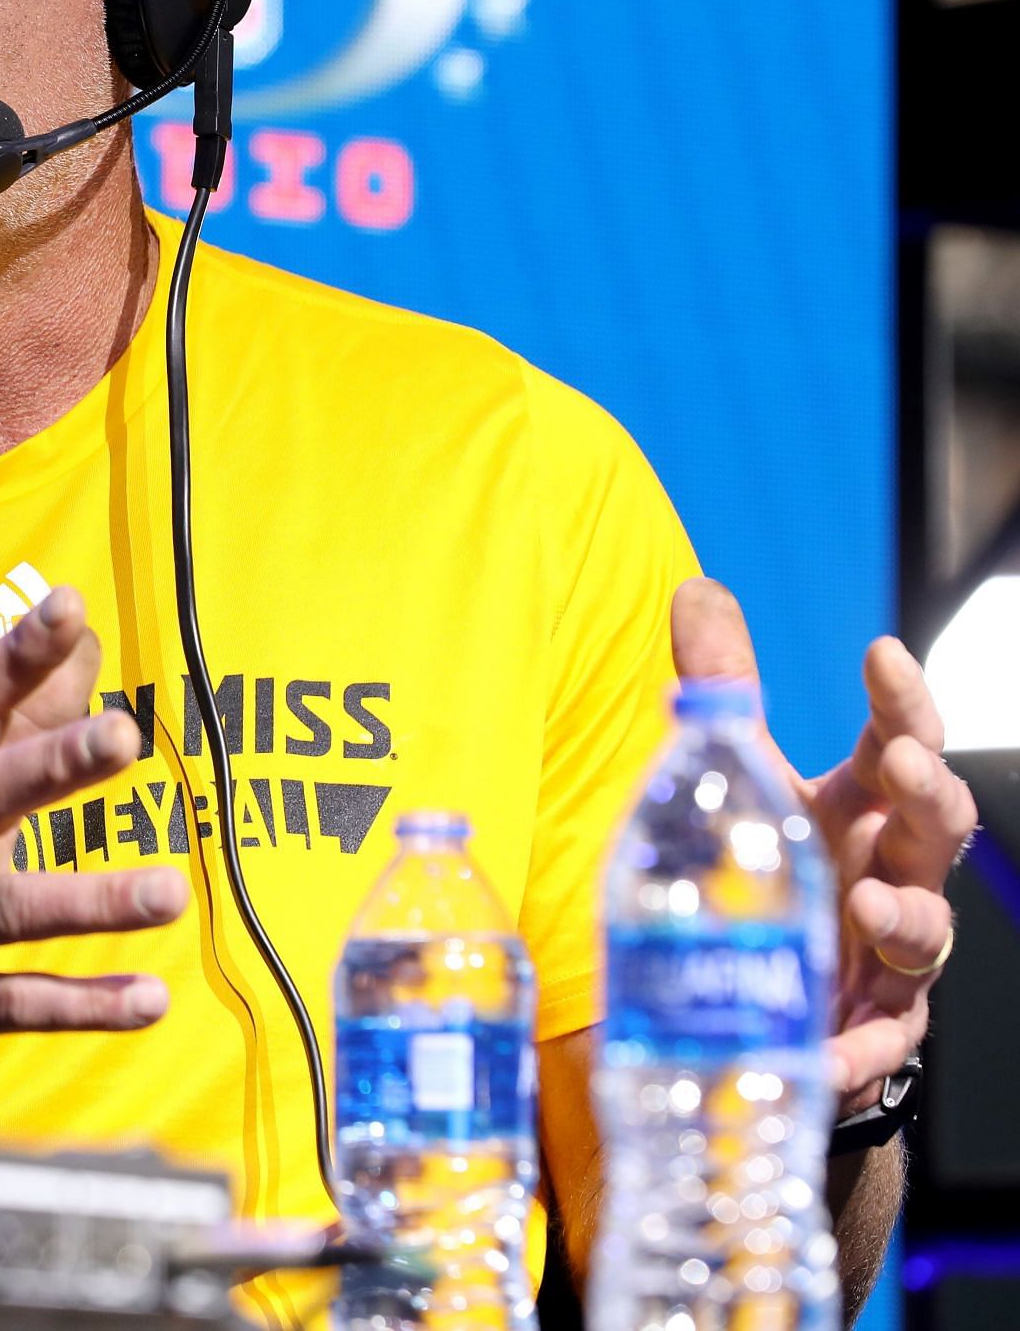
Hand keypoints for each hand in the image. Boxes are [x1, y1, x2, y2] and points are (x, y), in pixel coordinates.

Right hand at [0, 585, 187, 1096]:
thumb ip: (20, 724)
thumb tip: (86, 637)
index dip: (14, 657)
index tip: (69, 607)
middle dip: (50, 762)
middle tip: (126, 737)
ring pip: (2, 908)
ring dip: (91, 900)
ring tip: (173, 892)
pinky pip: (9, 1005)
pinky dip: (81, 1004)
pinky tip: (152, 1000)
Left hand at [671, 578, 977, 1111]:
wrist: (768, 991)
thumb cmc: (768, 864)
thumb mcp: (739, 773)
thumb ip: (721, 687)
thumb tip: (698, 588)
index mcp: (864, 804)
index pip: (902, 741)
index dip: (902, 700)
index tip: (881, 653)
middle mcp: (892, 870)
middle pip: (940, 827)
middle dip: (932, 791)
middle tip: (904, 761)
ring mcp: (888, 956)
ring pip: (926, 933)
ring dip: (908, 916)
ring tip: (871, 900)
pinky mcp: (870, 1031)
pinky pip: (879, 1044)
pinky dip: (857, 1046)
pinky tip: (828, 1048)